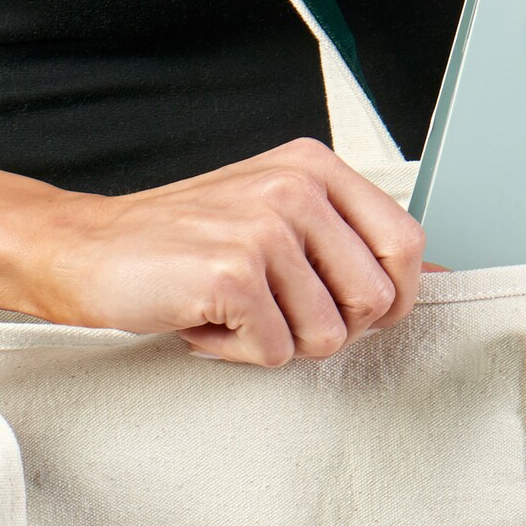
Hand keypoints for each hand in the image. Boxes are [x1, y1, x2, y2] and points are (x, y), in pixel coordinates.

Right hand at [25, 137, 430, 367]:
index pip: (406, 247)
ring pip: (327, 338)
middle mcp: (297, 189)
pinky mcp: (234, 274)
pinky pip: (275, 354)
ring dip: (276, 345)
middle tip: (275, 315)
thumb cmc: (183, 248)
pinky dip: (237, 355)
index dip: (389, 301)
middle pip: (375, 303)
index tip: (343, 311)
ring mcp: (265, 229)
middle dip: (329, 330)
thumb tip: (435, 280)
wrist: (90, 252)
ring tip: (233, 313)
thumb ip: (348, 245)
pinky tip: (205, 323)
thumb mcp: (276, 224)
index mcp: (316, 170)